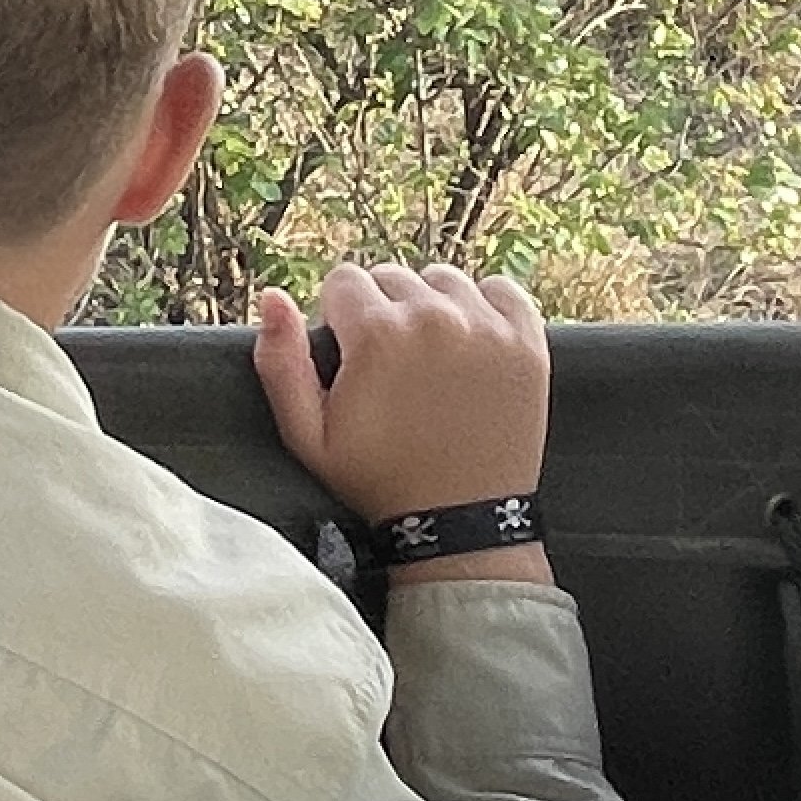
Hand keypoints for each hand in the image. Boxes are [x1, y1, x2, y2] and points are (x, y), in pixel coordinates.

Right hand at [255, 262, 552, 586]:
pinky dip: (486, 307)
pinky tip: (473, 343)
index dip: (341, 320)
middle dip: (384, 312)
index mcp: (377, 334)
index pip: (343, 280)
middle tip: (393, 368)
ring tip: (432, 357)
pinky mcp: (527, 341)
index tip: (355, 358)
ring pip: (442, 279)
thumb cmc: (379, 480)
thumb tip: (272, 297)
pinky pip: (501, 289)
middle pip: (392, 277)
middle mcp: (434, 317)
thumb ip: (280, 363)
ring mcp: (487, 327)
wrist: (462, 524)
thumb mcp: (308, 437)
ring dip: (432, 306)